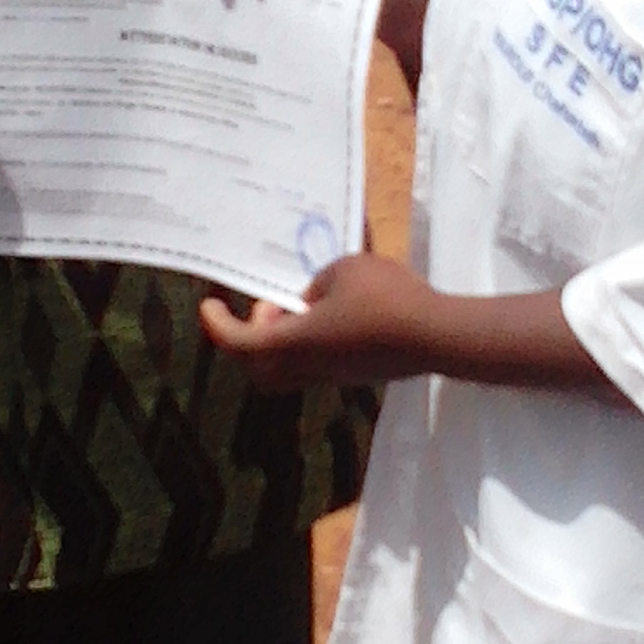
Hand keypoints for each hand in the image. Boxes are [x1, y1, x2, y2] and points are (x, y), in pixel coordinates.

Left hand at [200, 253, 450, 389]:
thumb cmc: (384, 297)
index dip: (217, 325)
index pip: (239, 342)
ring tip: (304, 301)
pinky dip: (312, 339)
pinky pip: (317, 361)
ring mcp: (334, 373)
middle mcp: (308, 365)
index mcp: (294, 341)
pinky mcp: (356, 372)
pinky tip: (335, 310)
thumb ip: (315, 283)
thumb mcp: (341, 269)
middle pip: (259, 366)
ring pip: (290, 365)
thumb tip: (312, 300)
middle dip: (251, 338)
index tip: (208, 304)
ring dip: (285, 336)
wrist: (435, 335)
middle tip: (266, 306)